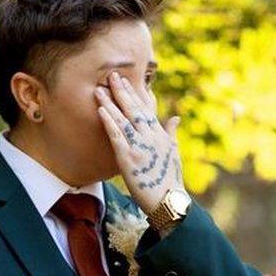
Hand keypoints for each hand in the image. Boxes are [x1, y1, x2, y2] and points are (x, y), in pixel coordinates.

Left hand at [95, 72, 183, 214]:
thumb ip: (171, 132)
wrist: (168, 200)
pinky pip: (116, 137)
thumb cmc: (170, 179)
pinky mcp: (129, 158)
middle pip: (134, 109)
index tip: (125, 81)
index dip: (134, 94)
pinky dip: (109, 122)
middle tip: (111, 75)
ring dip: (110, 104)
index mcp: (160, 135)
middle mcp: (150, 137)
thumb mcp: (174, 152)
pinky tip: (100, 111)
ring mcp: (139, 146)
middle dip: (122, 91)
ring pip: (123, 120)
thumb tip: (175, 118)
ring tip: (99, 89)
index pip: (145, 109)